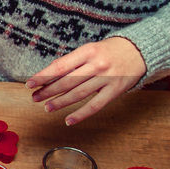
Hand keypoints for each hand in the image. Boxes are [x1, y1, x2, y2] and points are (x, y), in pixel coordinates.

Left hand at [25, 37, 146, 125]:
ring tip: (47, 107)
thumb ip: (73, 61)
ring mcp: (106, 78)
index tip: (30, 84)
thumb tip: (50, 75)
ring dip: (60, 102)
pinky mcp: (115, 90)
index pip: (59, 66)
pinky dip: (80, 114)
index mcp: (87, 51)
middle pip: (66, 81)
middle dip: (48, 91)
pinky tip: (68, 120)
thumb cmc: (109, 50)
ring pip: (78, 94)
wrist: (140, 50)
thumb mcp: (90, 49)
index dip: (43, 76)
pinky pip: (95, 106)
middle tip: (35, 98)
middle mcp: (96, 65)